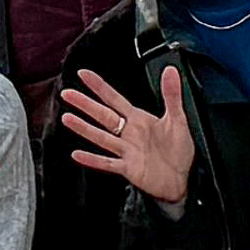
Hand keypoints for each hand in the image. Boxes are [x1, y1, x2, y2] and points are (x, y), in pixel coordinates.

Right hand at [56, 65, 194, 206]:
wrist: (183, 179)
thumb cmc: (179, 150)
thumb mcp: (178, 119)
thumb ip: (172, 95)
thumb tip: (171, 70)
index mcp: (139, 119)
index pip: (115, 99)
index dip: (99, 86)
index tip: (83, 74)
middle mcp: (129, 133)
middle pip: (103, 115)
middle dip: (85, 104)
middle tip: (67, 93)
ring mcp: (126, 151)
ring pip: (101, 137)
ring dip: (84, 128)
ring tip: (67, 118)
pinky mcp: (128, 168)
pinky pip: (107, 163)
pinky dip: (92, 159)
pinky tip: (78, 154)